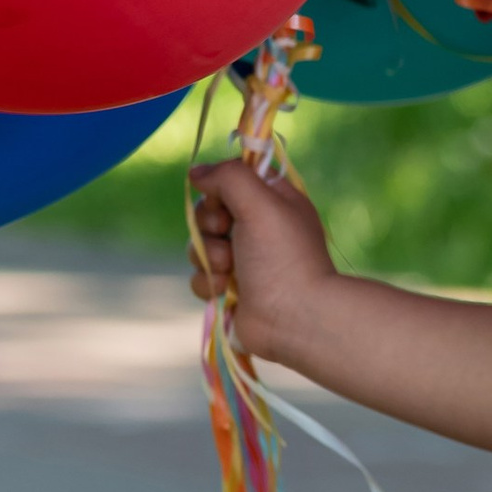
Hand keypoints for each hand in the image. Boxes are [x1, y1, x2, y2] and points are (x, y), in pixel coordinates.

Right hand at [188, 156, 337, 366]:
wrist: (295, 319)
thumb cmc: (283, 256)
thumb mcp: (261, 202)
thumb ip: (228, 177)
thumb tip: (196, 172)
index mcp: (274, 200)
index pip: (232, 179)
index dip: (220, 188)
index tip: (225, 200)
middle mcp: (259, 227)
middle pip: (209, 211)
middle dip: (209, 224)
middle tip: (226, 233)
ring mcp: (243, 259)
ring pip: (200, 244)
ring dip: (209, 256)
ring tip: (230, 270)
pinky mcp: (230, 288)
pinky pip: (200, 276)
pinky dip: (208, 283)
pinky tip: (226, 290)